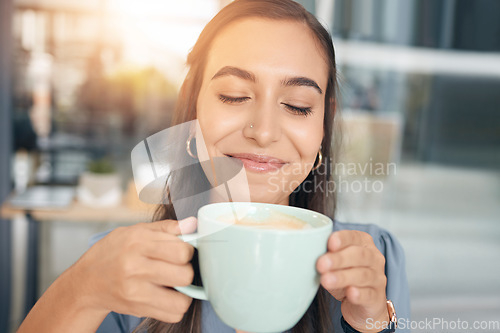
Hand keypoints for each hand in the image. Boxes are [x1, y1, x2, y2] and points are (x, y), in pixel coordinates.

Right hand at [71, 216, 197, 322]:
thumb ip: (166, 228)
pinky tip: (168, 295)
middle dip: (187, 270)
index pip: (182, 251)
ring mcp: (135, 291)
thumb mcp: (136, 231)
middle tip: (178, 268)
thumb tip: (193, 223)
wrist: (87, 281)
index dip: (188, 251)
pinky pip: (173, 314)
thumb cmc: (114, 252)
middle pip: (184, 274)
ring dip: (185, 292)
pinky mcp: (137, 309)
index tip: (181, 252)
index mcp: (138, 242)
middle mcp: (135, 267)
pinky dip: (176, 306)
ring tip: (175, 283)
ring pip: (181, 299)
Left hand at [316, 230, 388, 331]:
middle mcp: (374, 258)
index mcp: (364, 244)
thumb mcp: (336, 263)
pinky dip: (359, 294)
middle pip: (359, 255)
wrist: (361, 303)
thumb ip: (328, 255)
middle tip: (321, 264)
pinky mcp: (377, 298)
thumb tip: (309, 251)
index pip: (354, 237)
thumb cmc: (345, 276)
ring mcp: (378, 278)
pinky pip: (369, 295)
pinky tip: (350, 293)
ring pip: (362, 275)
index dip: (342, 239)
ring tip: (326, 280)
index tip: (330, 243)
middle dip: (339, 259)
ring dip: (343, 277)